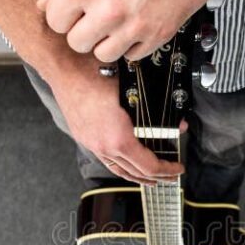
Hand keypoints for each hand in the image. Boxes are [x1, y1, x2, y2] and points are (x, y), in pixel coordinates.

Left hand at [36, 0, 222, 61]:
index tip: (73, 12)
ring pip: (103, 55)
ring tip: (115, 22)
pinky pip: (131, 55)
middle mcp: (108, 9)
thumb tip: (46, 3)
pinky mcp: (155, 35)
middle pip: (77, 43)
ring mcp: (133, 25)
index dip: (64, 16)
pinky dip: (132, 44)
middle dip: (83, 31)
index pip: (54, 22)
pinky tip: (135, 23)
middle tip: (95, 18)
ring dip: (107, 41)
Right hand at [46, 56, 183, 183]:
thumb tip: (180, 125)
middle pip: (134, 173)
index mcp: (118, 140)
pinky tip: (126, 162)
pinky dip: (121, 165)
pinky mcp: (84, 137)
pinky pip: (106, 159)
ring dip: (136, 176)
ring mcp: (92, 143)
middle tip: (169, 177)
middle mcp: (104, 147)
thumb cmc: (96, 72)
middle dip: (156, 178)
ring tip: (149, 178)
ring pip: (118, 170)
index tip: (177, 169)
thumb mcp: (135, 91)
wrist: (65, 66)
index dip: (166, 171)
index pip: (148, 166)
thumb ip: (159, 113)